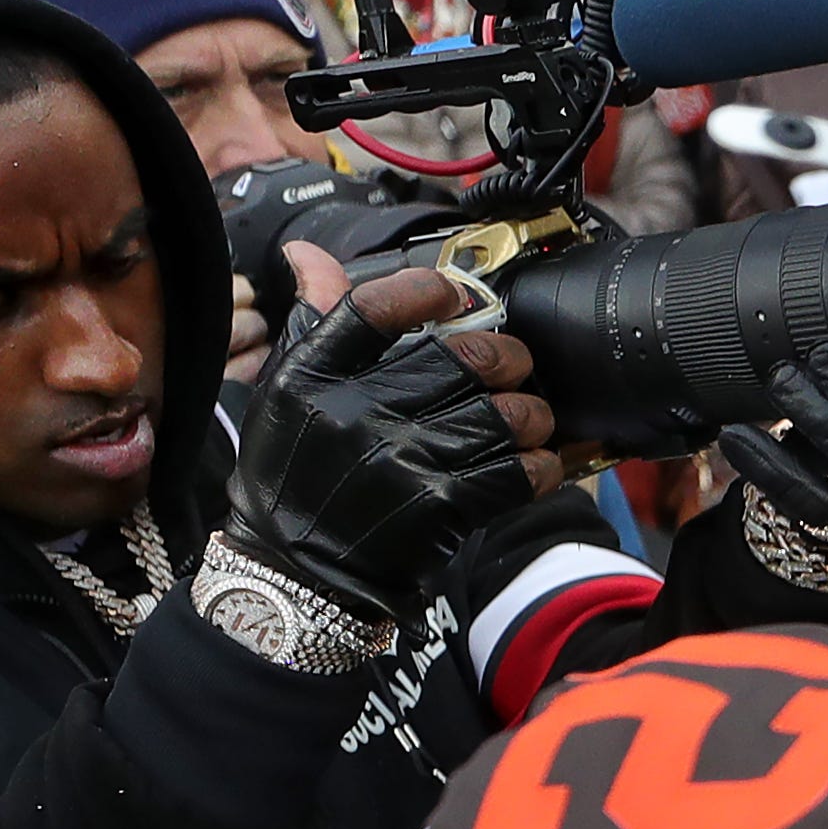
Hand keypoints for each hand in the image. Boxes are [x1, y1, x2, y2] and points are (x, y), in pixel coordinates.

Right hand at [221, 242, 558, 620]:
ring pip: (498, 414)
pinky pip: (514, 472)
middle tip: (514, 366)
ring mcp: (398, 462)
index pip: (372, 308)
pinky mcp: (436, 508)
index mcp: (311, 377)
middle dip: (506, 357)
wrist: (292, 573)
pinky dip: (541, 465)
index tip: (455, 294)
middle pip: (459, 358)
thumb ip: (312, 322)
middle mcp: (353, 415)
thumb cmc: (294, 475)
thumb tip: (308, 255)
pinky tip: (538, 463)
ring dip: (530, 414)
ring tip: (529, 419)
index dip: (425, 291)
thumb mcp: (286, 393)